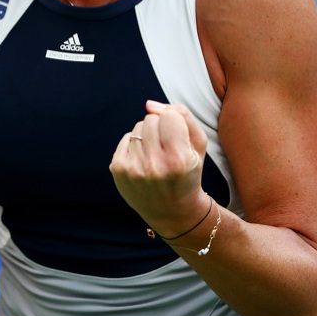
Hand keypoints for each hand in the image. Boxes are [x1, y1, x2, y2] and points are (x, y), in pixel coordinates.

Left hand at [109, 100, 208, 234]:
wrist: (173, 211)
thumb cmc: (188, 173)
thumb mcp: (198, 145)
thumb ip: (183, 115)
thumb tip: (149, 104)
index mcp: (178, 160)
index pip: (169, 116)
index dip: (175, 123)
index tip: (179, 140)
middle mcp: (154, 166)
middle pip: (151, 119)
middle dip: (160, 128)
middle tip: (167, 149)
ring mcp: (133, 169)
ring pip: (137, 127)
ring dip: (147, 137)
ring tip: (156, 156)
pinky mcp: (118, 170)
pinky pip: (126, 138)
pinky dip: (135, 145)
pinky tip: (144, 161)